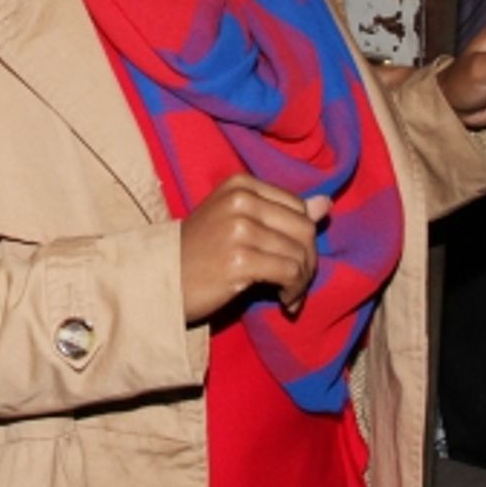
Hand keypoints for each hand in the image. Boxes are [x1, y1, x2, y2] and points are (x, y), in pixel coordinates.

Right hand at [179, 174, 331, 323]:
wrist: (158, 280)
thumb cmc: (197, 254)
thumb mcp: (237, 223)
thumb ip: (280, 213)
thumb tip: (327, 203)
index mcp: (240, 185)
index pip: (298, 206)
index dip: (303, 238)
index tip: (292, 262)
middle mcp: (241, 200)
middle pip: (304, 228)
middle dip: (308, 261)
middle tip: (294, 285)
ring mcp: (240, 228)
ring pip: (300, 253)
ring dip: (301, 281)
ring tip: (288, 296)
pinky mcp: (240, 259)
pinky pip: (290, 273)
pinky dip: (294, 291)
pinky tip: (284, 302)